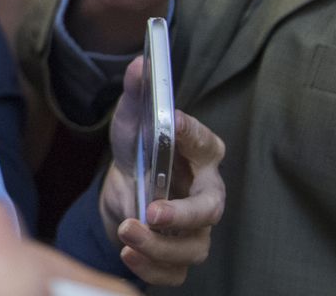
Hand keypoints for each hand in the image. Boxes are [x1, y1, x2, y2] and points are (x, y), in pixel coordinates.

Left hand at [101, 59, 225, 286]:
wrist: (125, 187)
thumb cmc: (139, 150)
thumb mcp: (131, 120)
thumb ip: (138, 93)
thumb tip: (139, 63)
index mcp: (203, 154)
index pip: (204, 142)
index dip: (191, 132)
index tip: (171, 119)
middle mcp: (207, 194)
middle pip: (210, 210)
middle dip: (183, 215)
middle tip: (153, 211)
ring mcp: (196, 230)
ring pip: (192, 248)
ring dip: (160, 246)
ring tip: (128, 231)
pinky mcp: (177, 255)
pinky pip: (173, 273)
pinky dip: (152, 269)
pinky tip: (128, 254)